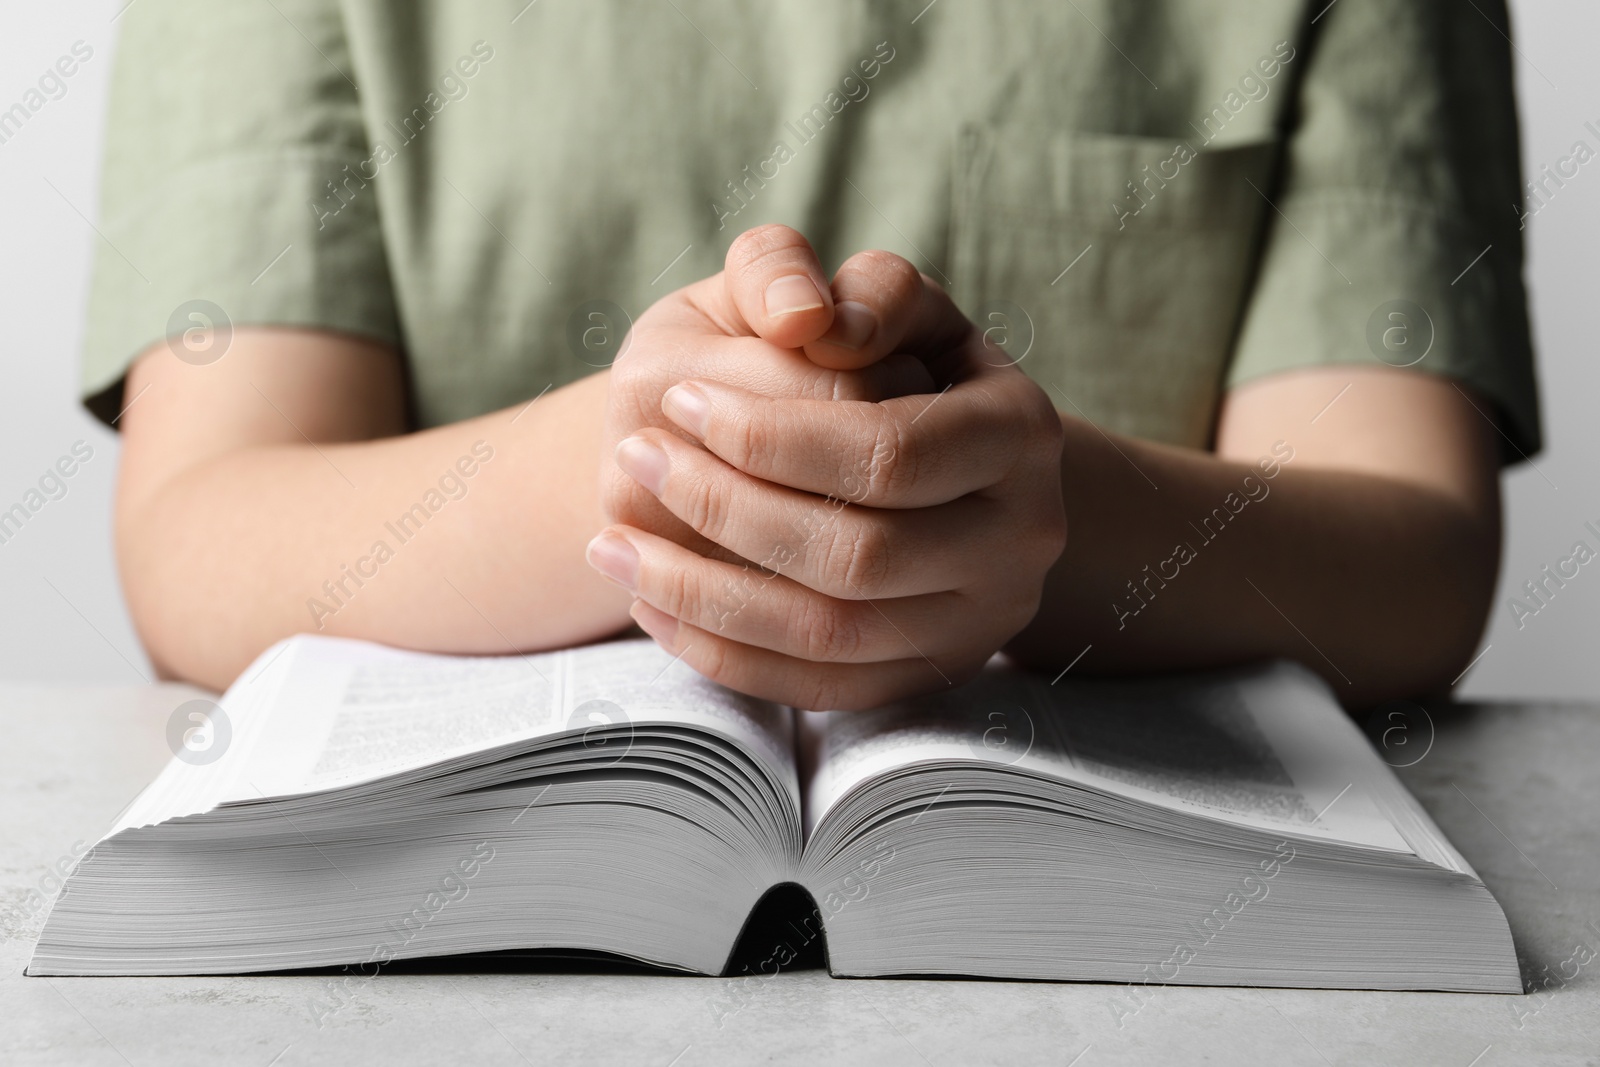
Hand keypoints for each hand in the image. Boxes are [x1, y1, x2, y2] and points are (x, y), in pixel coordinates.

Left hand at [590, 233, 1066, 710]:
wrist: (945, 467)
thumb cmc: (896, 362)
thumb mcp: (888, 301)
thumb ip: (859, 289)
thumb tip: (809, 323)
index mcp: (1021, 432)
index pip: (888, 453)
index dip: (773, 434)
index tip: (680, 399)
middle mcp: (1021, 539)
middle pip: (860, 554)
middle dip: (729, 510)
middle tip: (634, 457)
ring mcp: (978, 623)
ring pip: (830, 635)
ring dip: (704, 594)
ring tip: (610, 545)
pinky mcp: (927, 677)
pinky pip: (817, 690)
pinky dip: (723, 654)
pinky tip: (649, 605)